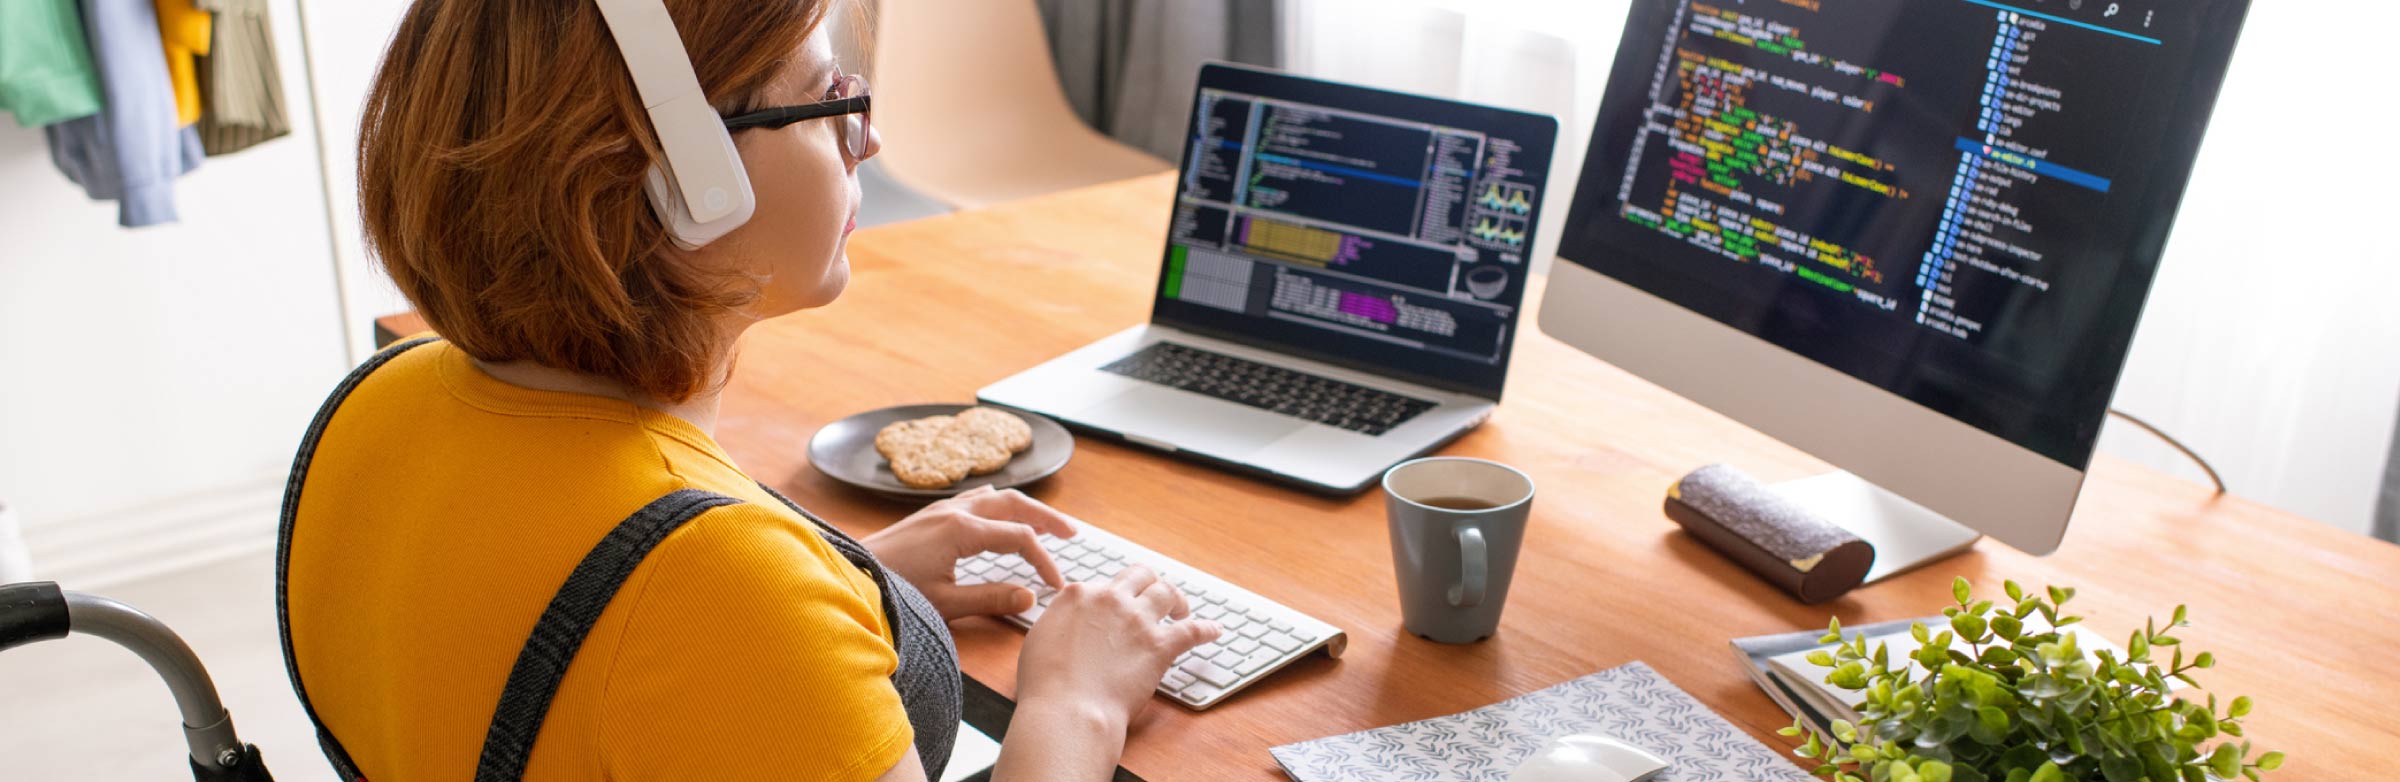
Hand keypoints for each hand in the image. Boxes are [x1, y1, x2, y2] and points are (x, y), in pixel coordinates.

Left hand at [862, 486, 1076, 620]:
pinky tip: (1000, 512)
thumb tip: (1031, 597)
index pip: (1020, 539)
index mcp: (962, 531)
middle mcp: (954, 512)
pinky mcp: (930, 515)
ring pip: (995, 497)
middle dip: (1046, 517)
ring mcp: (941, 510)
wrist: (850, 576)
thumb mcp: (945, 604)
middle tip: (1071, 533)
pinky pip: (976, 499)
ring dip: (1024, 508)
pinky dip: (999, 504)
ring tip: (1044, 522)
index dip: (1044, 561)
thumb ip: (991, 599)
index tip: (1056, 584)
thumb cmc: (892, 592)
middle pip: (1015, 505)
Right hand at [1014, 565, 1221, 733]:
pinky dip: (1206, 629)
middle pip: (1139, 576)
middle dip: (1150, 583)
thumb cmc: (1045, 685)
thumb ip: (1058, 622)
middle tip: (1156, 597)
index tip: (1117, 607)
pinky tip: (1214, 631)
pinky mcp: (1160, 645)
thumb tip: (1067, 621)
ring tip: (1181, 610)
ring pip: (1166, 592)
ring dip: (1177, 599)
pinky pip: (1192, 630)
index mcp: (1077, 595)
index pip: (1103, 584)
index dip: (1113, 596)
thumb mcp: (1039, 639)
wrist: (1068, 709)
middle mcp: (1110, 599)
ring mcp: (1137, 620)